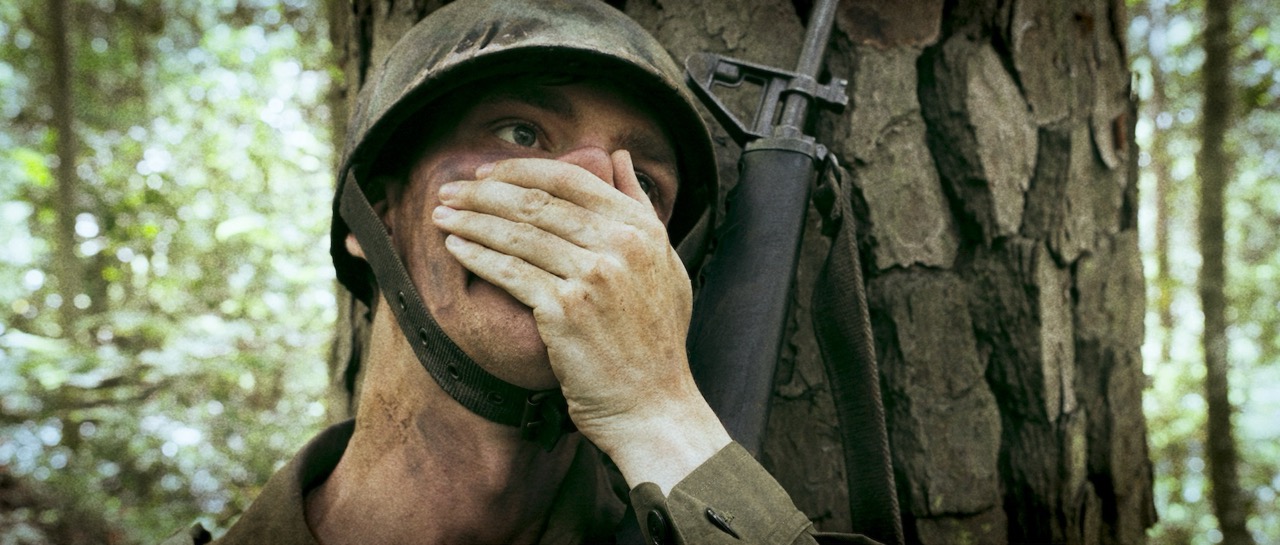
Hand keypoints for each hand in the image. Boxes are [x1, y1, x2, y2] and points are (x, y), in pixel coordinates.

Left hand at [432, 150, 728, 490]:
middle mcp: (619, 245)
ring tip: (441, 214)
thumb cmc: (656, 340)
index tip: (486, 172)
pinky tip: (456, 248)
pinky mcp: (565, 311)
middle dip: (483, 192)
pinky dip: (478, 257)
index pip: (571, 180)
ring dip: (471, 220)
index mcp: (641, 228)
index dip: (521, 170)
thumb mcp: (665, 263)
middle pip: (537, 203)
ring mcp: (593, 277)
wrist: (653, 405)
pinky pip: (510, 273)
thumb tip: (621, 156)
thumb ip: (640, 207)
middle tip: (449, 189)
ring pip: (518, 234)